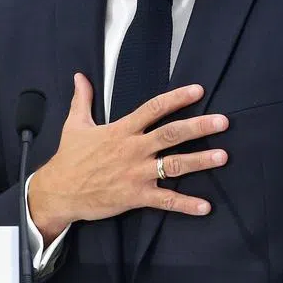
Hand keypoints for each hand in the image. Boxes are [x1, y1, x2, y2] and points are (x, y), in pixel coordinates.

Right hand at [28, 72, 228, 244]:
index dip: (176, 98)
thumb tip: (79, 76)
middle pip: (171, 134)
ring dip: (200, 161)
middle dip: (198, 127)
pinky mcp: (136, 196)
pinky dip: (186, 204)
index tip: (198, 90)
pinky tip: (205, 206)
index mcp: (121, 130)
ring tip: (222, 156)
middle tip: (223, 121)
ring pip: (173, 165)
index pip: (153, 108)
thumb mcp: (74, 124)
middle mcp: (133, 149)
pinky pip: (165, 200)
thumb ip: (82, 99)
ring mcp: (136, 173)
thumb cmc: (69, 158)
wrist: (59, 191)